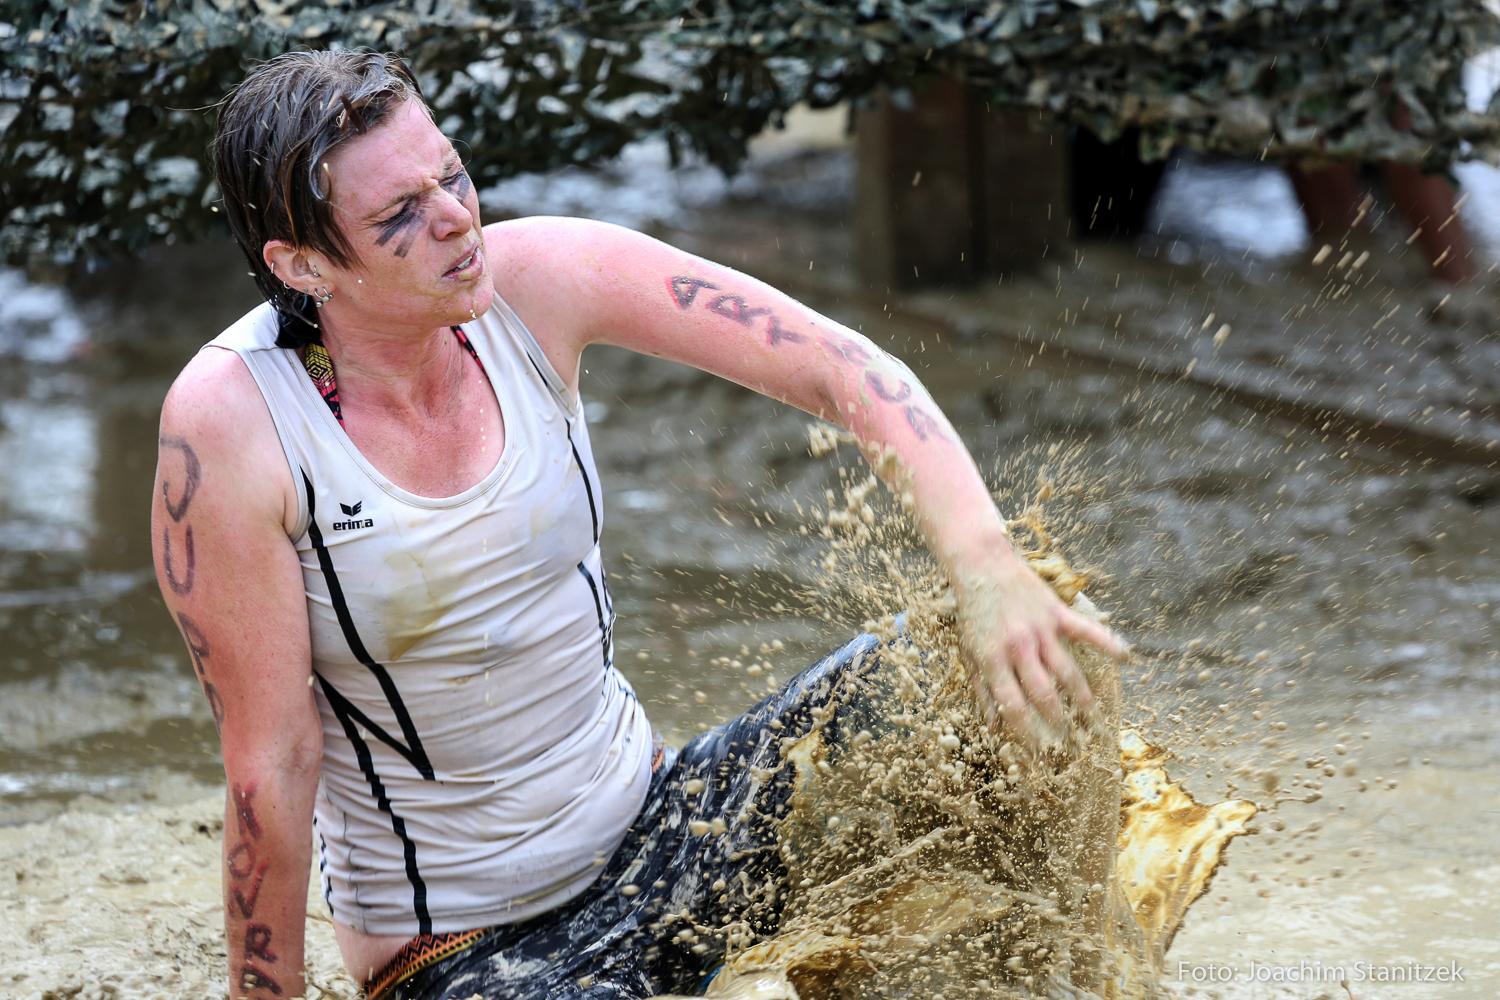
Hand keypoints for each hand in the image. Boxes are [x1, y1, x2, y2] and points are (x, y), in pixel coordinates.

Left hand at [953, 553, 1127, 745]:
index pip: (1013, 705)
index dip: (1026, 732)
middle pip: (1044, 693)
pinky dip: (1107, 643)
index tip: (1039, 751)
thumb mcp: (969, 652)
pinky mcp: (1056, 612)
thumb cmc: (973, 612)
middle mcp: (1018, 648)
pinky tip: (1125, 657)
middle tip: (1069, 740)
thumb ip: (982, 689)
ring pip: (1067, 670)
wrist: (982, 565)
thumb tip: (992, 728)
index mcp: (992, 660)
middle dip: (1057, 720)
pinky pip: (1085, 631)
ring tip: (1093, 717)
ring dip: (1082, 697)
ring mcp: (1040, 629)